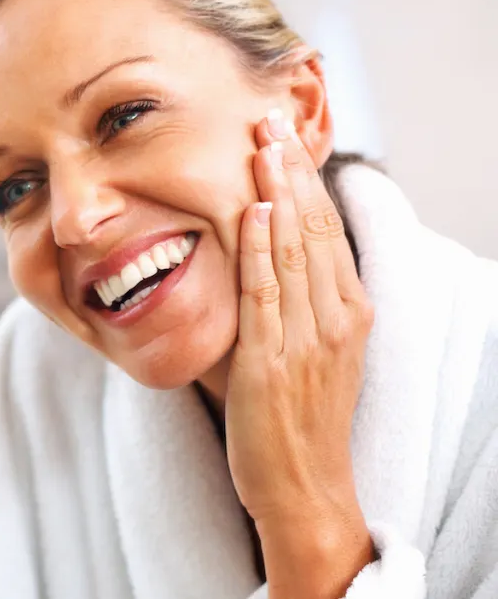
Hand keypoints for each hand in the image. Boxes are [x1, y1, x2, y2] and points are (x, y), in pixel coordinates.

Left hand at [225, 111, 374, 596]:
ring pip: (295, 251)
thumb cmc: (295, 420)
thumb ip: (290, 302)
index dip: (305, 181)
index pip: (326, 230)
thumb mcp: (306, 350)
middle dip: (292, 171)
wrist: (304, 488)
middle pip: (314, 228)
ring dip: (279, 192)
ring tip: (264, 144)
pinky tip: (258, 211)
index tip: (283, 138)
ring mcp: (308, 340)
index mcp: (347, 313)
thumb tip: (261, 250)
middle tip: (270, 119)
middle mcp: (336, 319)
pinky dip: (264, 250)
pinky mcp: (274, 363)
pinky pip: (268, 294)